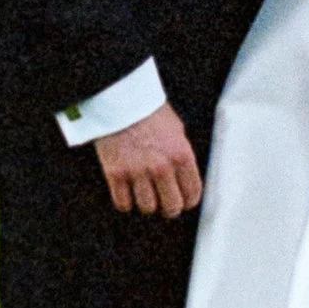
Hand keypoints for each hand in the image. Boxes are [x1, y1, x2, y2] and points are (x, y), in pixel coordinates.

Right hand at [95, 101, 202, 217]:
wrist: (119, 99)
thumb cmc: (148, 111)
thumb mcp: (177, 130)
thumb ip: (181, 156)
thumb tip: (184, 178)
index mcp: (181, 155)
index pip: (192, 194)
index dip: (189, 201)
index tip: (184, 201)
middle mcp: (161, 167)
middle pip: (171, 207)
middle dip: (170, 207)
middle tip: (165, 203)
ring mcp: (137, 172)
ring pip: (148, 208)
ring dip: (147, 203)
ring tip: (145, 195)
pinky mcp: (115, 174)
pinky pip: (123, 203)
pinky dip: (126, 202)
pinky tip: (128, 193)